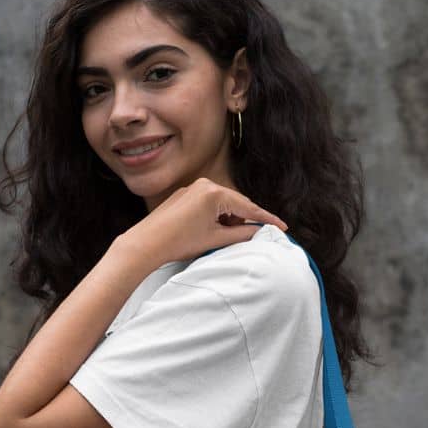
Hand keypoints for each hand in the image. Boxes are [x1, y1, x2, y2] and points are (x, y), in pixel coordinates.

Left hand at [119, 177, 288, 268]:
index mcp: (215, 193)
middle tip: (256, 236)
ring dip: (230, 219)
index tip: (282, 227)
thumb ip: (241, 235)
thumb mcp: (215, 240)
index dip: (266, 219)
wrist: (145, 243)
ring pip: (223, 203)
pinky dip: (217, 215)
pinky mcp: (184, 195)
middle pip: (236, 203)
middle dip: (246, 220)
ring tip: (227, 237)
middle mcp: (205, 184)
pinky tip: (214, 230)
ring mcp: (193, 188)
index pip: (248, 208)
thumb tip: (258, 233)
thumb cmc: (179, 242)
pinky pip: (209, 203)